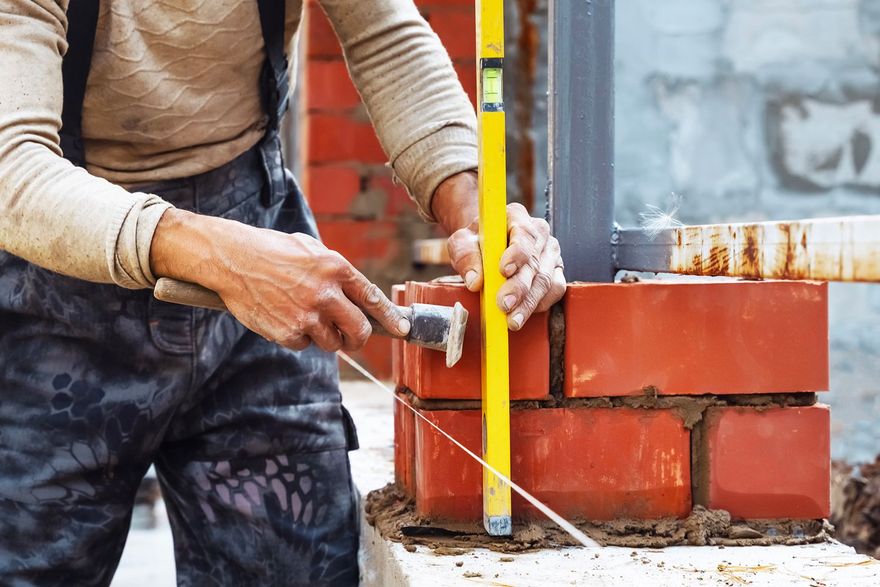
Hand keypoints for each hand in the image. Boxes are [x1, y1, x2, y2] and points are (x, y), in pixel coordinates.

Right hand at [150, 209, 409, 351]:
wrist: (232, 260)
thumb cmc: (271, 251)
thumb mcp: (311, 249)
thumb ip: (336, 272)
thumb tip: (360, 296)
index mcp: (335, 268)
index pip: (372, 298)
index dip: (389, 317)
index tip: (401, 328)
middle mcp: (326, 293)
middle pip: (359, 330)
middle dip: (359, 338)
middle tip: (352, 338)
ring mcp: (307, 315)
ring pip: (332, 342)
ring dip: (324, 336)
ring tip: (304, 317)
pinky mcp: (288, 333)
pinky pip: (304, 345)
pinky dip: (298, 337)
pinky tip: (283, 317)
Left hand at [432, 172, 565, 330]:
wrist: (486, 244)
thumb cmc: (476, 241)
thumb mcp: (461, 243)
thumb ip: (466, 257)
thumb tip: (475, 281)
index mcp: (516, 216)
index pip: (523, 235)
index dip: (516, 254)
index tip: (503, 271)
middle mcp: (539, 232)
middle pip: (534, 263)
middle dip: (519, 288)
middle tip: (504, 306)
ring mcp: (550, 252)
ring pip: (547, 280)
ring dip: (529, 303)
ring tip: (513, 320)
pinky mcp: (555, 270)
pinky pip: (555, 289)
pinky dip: (540, 304)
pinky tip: (524, 313)